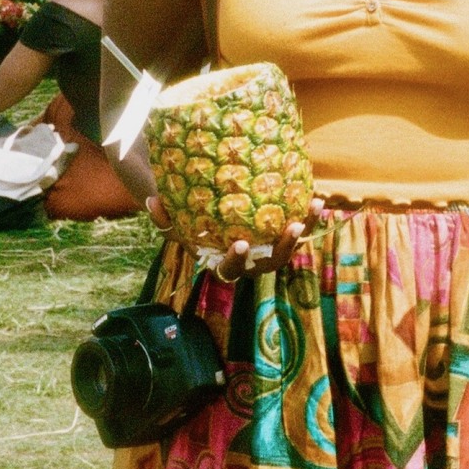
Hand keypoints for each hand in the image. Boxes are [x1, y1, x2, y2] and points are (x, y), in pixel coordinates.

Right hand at [146, 194, 326, 279]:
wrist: (216, 229)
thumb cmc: (196, 232)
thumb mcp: (179, 230)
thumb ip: (165, 220)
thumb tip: (151, 200)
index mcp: (228, 266)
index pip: (231, 269)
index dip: (235, 259)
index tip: (238, 244)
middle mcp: (254, 264)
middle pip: (274, 263)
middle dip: (285, 247)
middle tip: (291, 227)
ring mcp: (272, 252)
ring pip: (293, 247)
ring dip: (305, 229)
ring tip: (313, 207)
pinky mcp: (284, 238)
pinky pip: (301, 230)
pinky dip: (310, 218)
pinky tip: (317, 199)